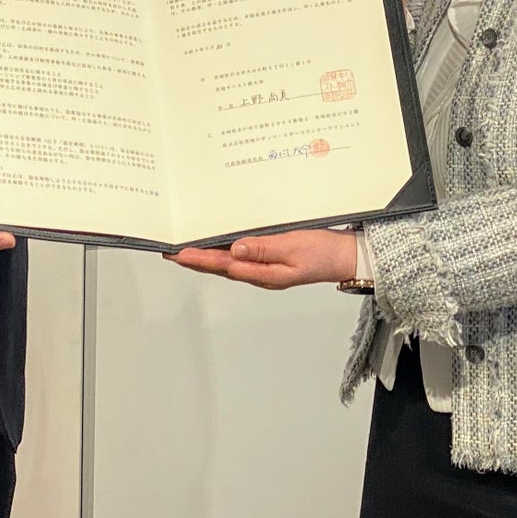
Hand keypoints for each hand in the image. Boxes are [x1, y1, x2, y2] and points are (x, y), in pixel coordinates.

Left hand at [168, 228, 356, 289]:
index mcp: (265, 274)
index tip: (178, 254)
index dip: (199, 260)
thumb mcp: (294, 247)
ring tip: (185, 247)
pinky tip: (217, 243)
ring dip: (207, 255)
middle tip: (170, 251)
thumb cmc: (323, 252)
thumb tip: (234, 251)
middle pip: (221, 266)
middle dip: (195, 259)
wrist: (346, 256)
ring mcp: (265, 267)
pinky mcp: (270, 258)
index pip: (224, 266)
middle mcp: (261, 273)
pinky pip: (241, 255)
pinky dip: (224, 249)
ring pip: (229, 262)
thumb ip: (263, 249)